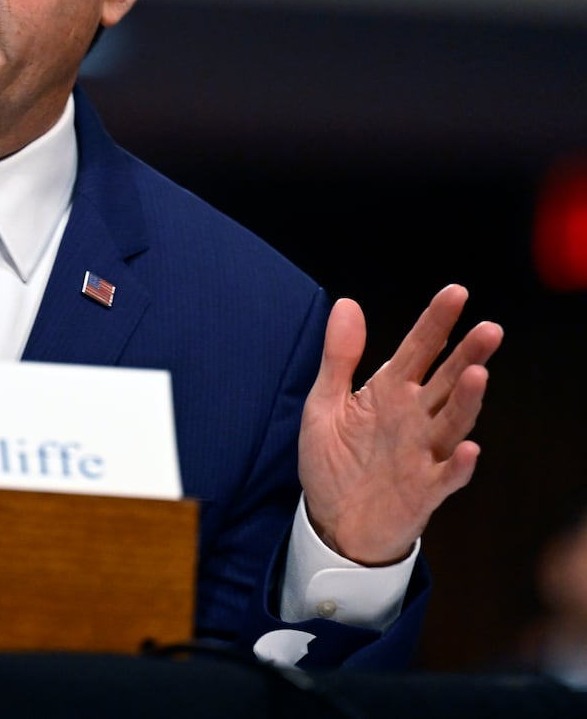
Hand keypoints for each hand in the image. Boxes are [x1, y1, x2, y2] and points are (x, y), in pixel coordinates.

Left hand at [299, 284, 499, 565]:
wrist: (332, 522)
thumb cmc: (334, 461)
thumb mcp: (324, 403)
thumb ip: (339, 357)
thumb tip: (348, 303)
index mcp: (389, 392)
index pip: (419, 349)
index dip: (436, 322)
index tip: (456, 292)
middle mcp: (413, 418)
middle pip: (447, 381)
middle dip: (468, 355)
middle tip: (489, 329)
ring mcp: (422, 453)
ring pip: (452, 423)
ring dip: (466, 401)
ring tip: (477, 375)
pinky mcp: (424, 490)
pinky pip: (446, 476)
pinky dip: (458, 464)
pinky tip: (468, 449)